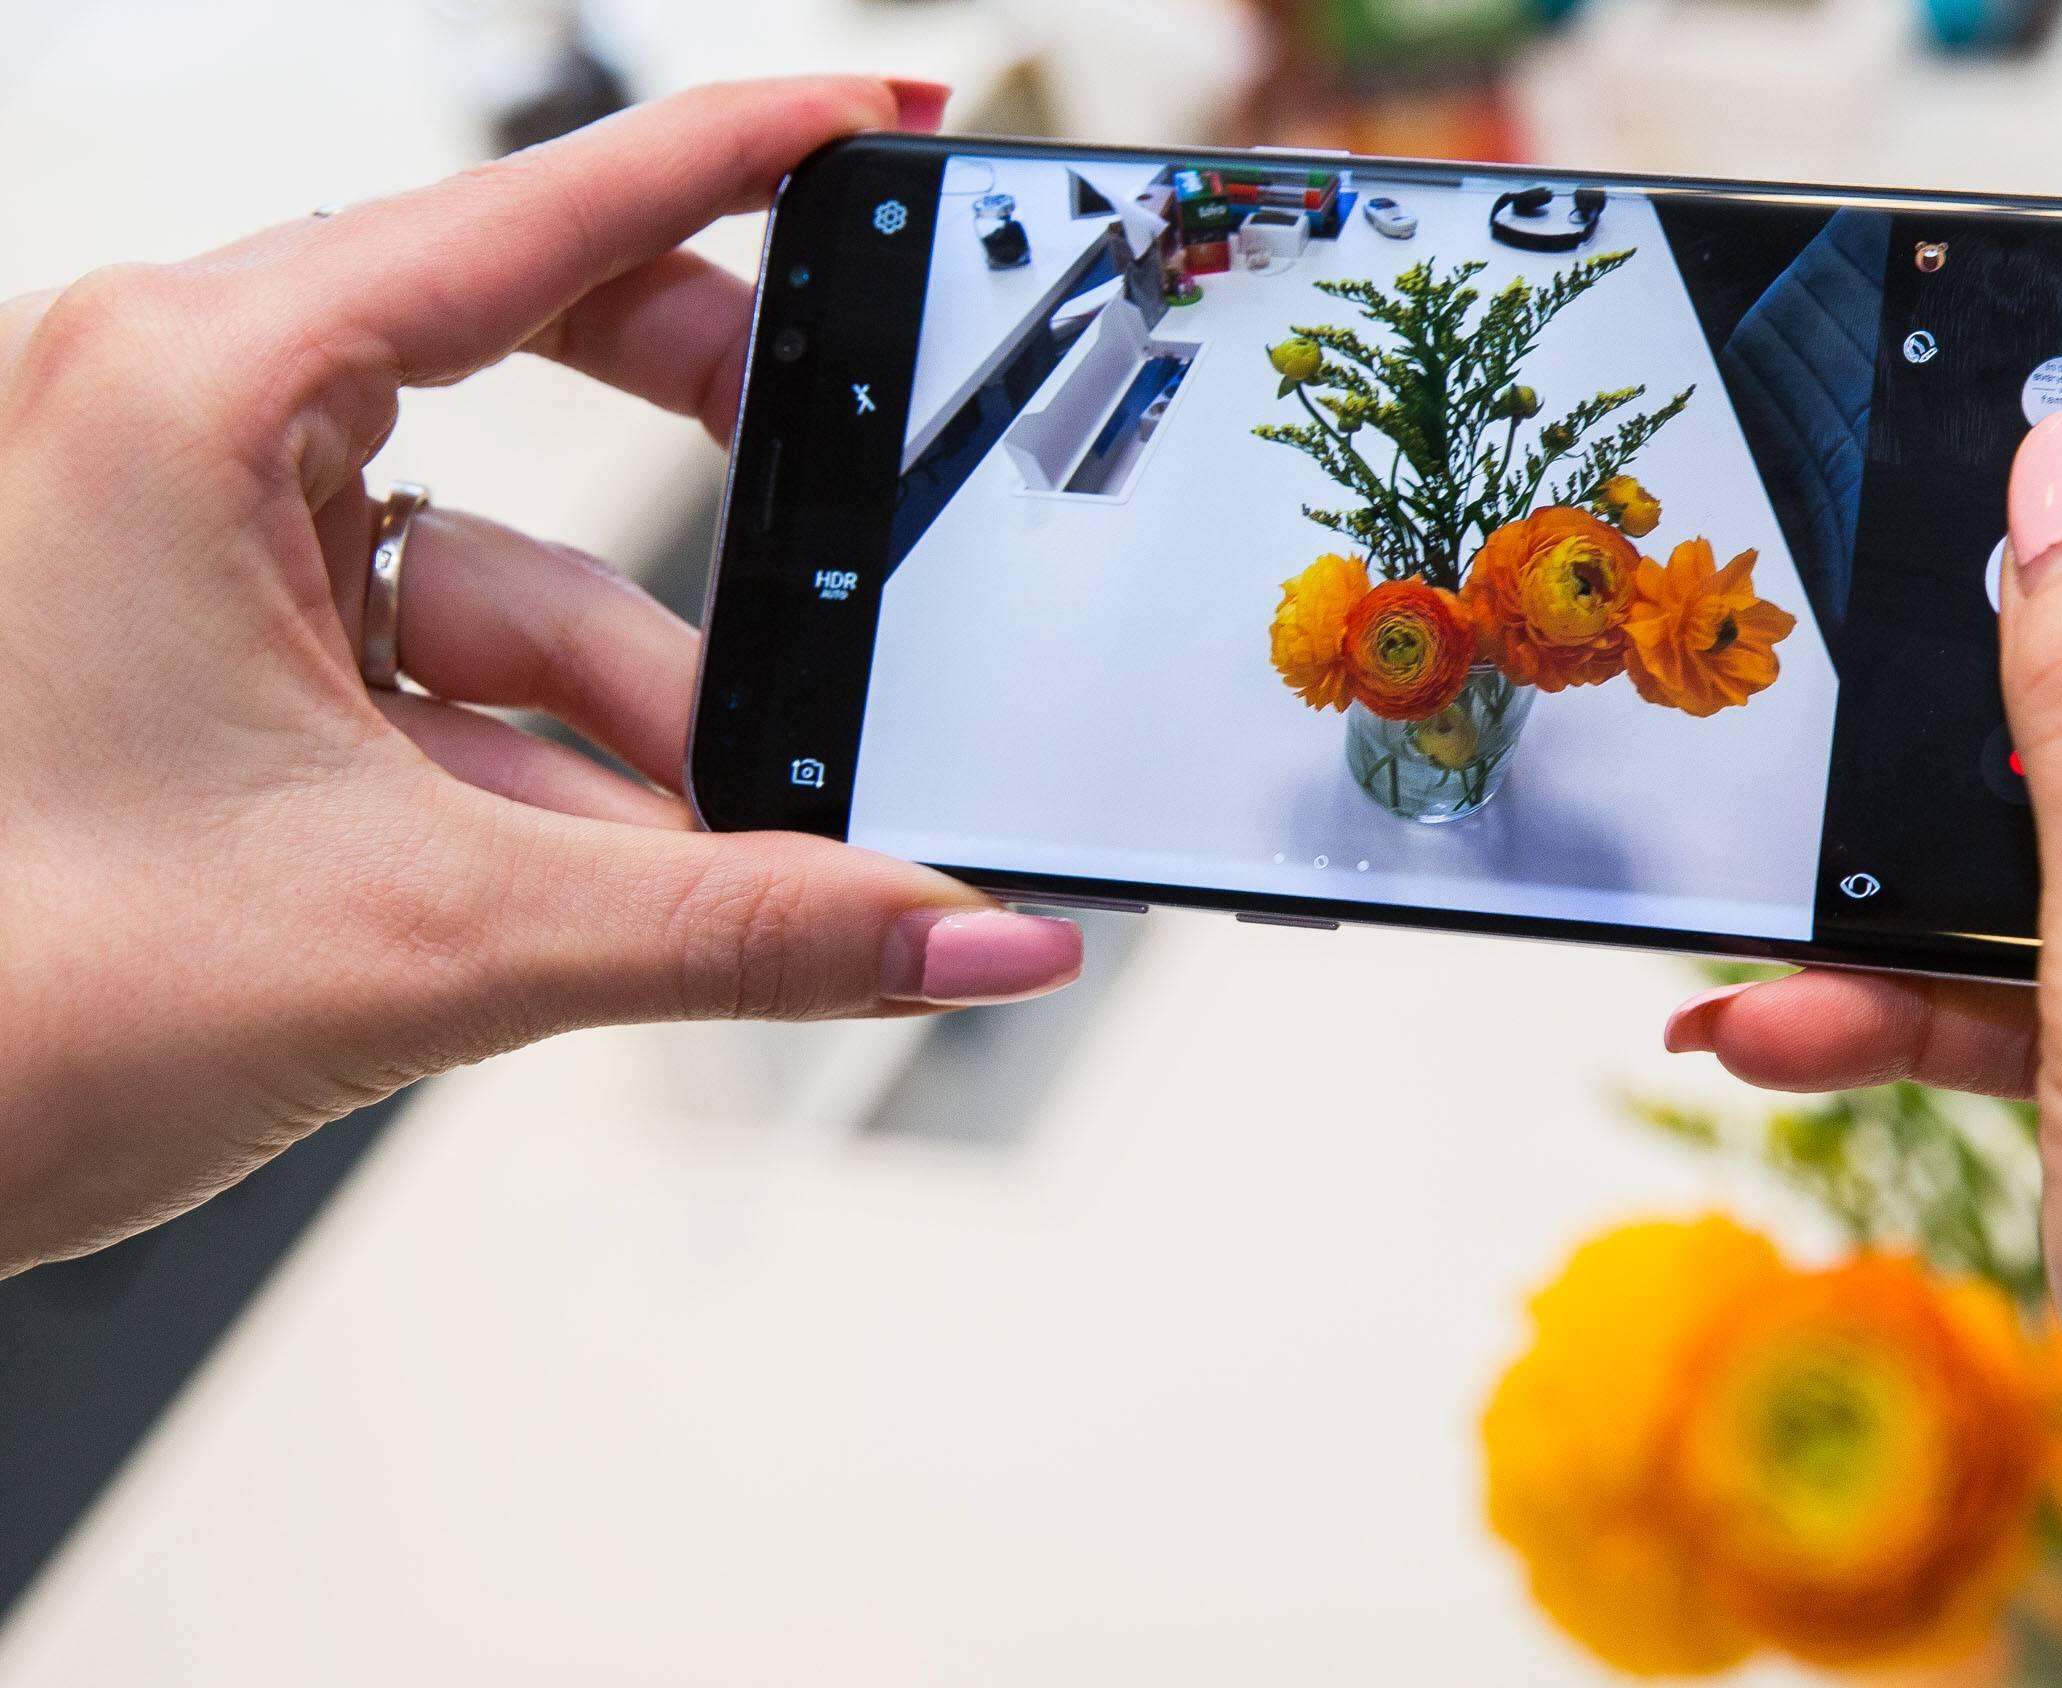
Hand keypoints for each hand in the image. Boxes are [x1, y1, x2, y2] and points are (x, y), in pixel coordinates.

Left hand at [0, 79, 1082, 1276]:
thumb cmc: (11, 1000)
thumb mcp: (442, 939)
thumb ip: (753, 930)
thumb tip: (971, 930)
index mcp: (196, 388)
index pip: (536, 218)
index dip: (738, 155)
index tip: (872, 105)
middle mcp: (177, 417)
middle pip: (534, 356)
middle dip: (705, 483)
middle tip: (847, 526)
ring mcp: (186, 528)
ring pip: (504, 557)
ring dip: (632, 712)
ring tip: (707, 850)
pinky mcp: (205, 637)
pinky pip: (439, 651)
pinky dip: (545, 755)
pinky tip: (613, 865)